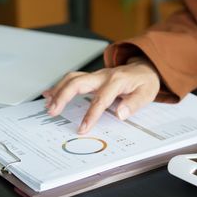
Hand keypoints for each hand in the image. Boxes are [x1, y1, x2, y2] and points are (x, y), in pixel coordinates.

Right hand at [42, 57, 160, 133]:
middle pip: (78, 82)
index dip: (91, 114)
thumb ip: (134, 104)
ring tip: (48, 105)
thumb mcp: (147, 93)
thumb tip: (121, 114)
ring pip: (72, 78)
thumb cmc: (144, 82)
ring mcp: (96, 75)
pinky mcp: (91, 78)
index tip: (83, 128)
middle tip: (53, 111)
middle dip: (63, 96)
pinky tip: (48, 94)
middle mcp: (103, 76)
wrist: (144, 68)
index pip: (101, 99)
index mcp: (117, 81)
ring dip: (58, 91)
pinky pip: (73, 79)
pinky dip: (59, 86)